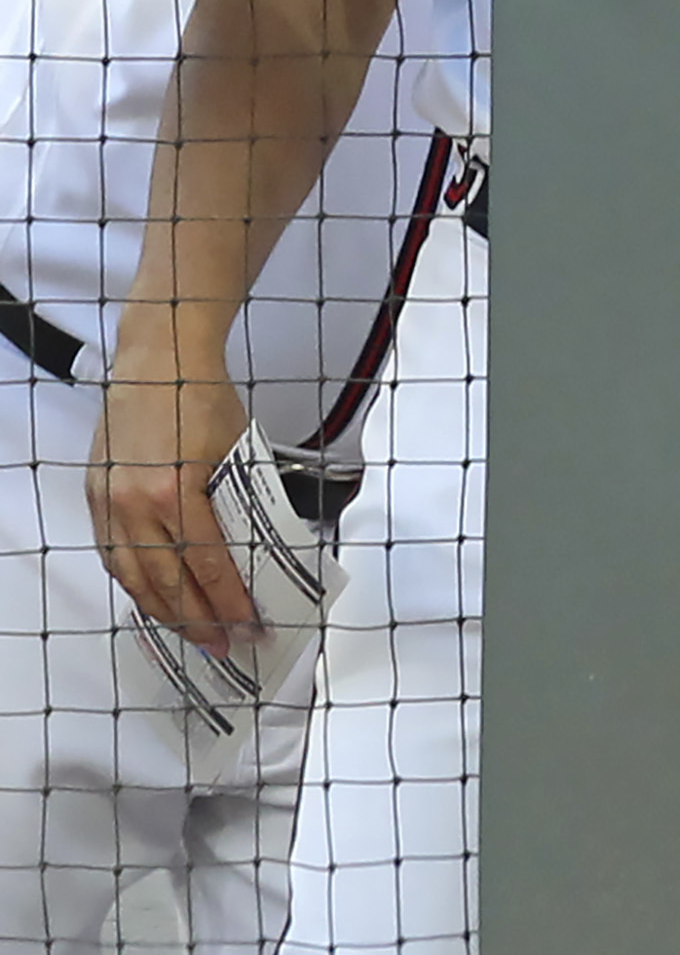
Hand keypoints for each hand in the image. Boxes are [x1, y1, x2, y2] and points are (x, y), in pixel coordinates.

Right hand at [89, 351, 259, 656]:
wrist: (158, 362)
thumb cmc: (201, 397)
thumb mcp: (237, 452)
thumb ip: (238, 502)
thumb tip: (254, 549)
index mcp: (175, 491)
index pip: (206, 565)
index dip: (227, 602)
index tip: (248, 625)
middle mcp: (135, 503)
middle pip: (166, 582)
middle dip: (197, 620)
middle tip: (224, 644)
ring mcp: (110, 503)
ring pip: (134, 576)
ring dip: (164, 610)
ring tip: (192, 632)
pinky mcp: (98, 498)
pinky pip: (114, 555)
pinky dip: (135, 581)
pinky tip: (153, 598)